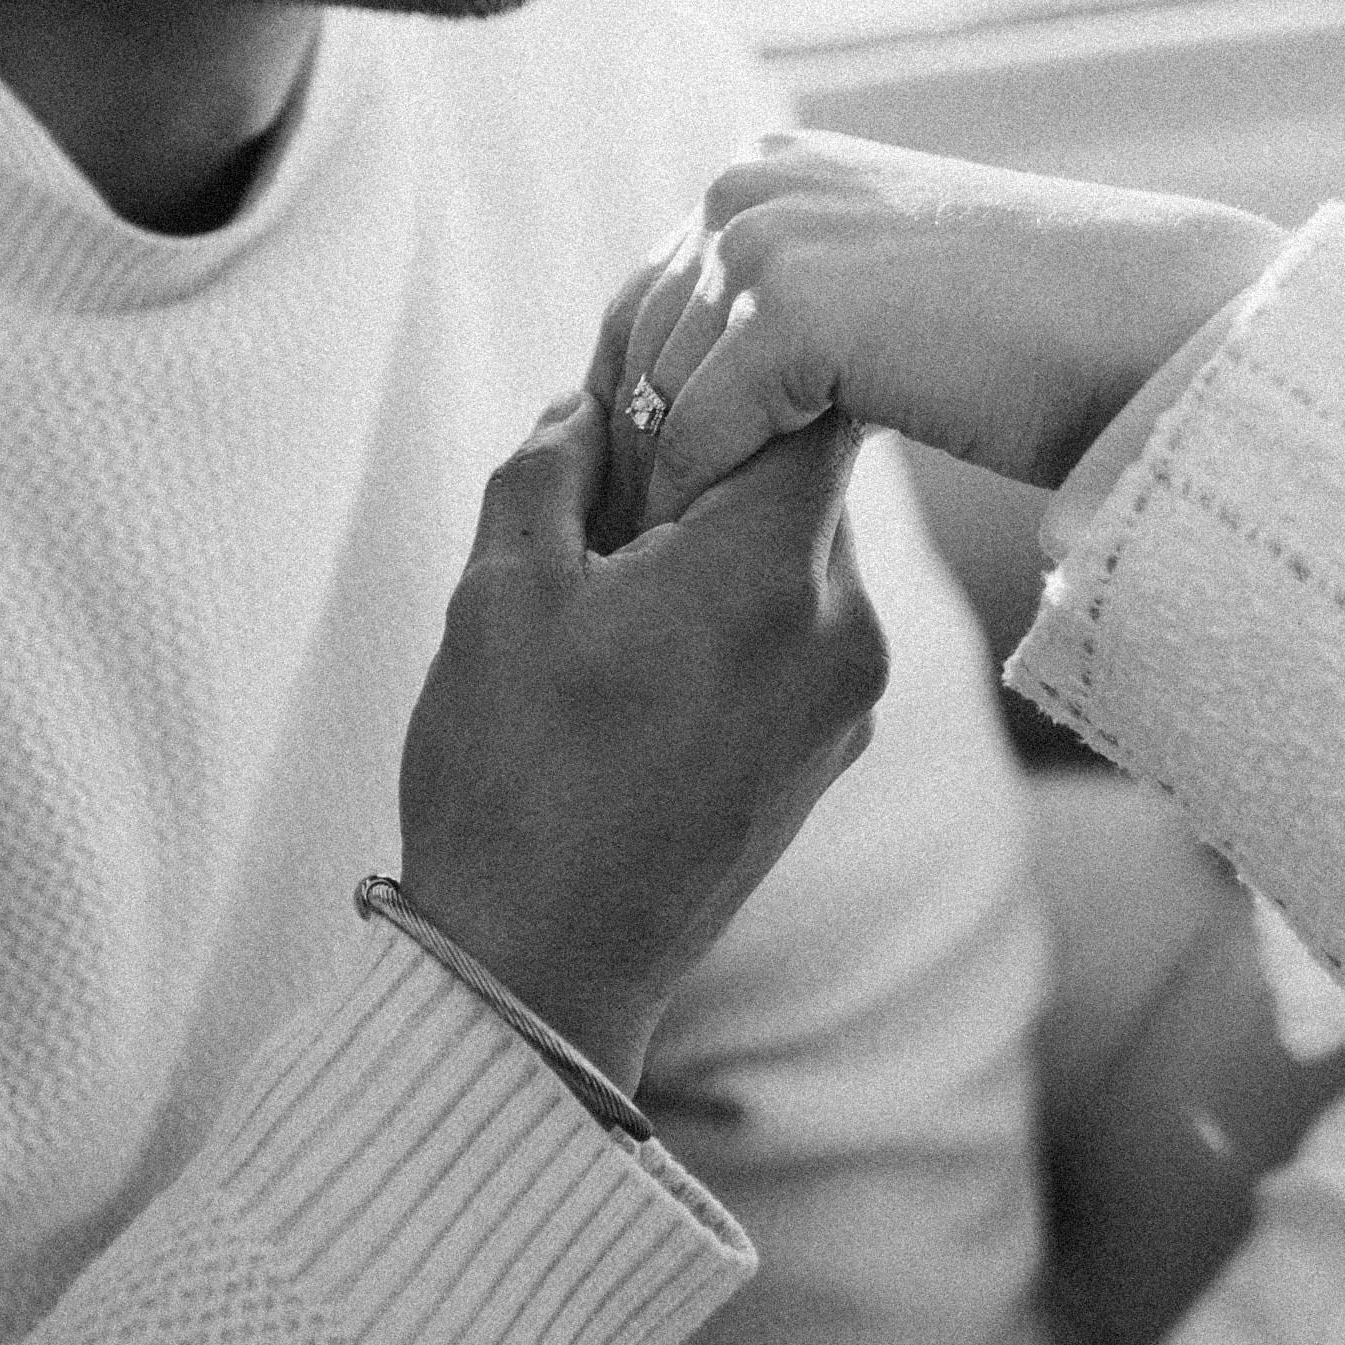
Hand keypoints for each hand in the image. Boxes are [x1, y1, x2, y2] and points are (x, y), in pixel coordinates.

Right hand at [398, 390, 884, 1095]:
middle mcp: (839, 631)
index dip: (733, 371)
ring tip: (610, 580)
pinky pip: (796, 634)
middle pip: (806, 480)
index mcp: (767, 572)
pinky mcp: (829, 752)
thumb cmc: (510, 778)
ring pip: (798, 558)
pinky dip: (733, 612)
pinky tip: (640, 653)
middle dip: (711, 461)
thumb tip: (588, 406)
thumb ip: (550, 469)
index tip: (653, 382)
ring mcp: (845, 700)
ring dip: (718, 541)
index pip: (811, 402)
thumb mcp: (499, 591)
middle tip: (607, 479)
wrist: (542, 973)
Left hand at [591, 131, 1281, 531]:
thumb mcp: (882, 292)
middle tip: (627, 556)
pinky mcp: (791, 309)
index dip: (635, 404)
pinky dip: (696, 503)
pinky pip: (700, 432)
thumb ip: (793, 305)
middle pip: (635, 345)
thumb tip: (703, 393)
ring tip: (664, 575)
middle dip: (631, 452)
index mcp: (764, 168)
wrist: (1148, 324)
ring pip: (657, 396)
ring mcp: (764, 238)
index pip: (650, 297)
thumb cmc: (1037, 330)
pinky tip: (712, 563)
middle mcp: (747, 185)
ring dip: (656, 491)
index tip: (632, 499)